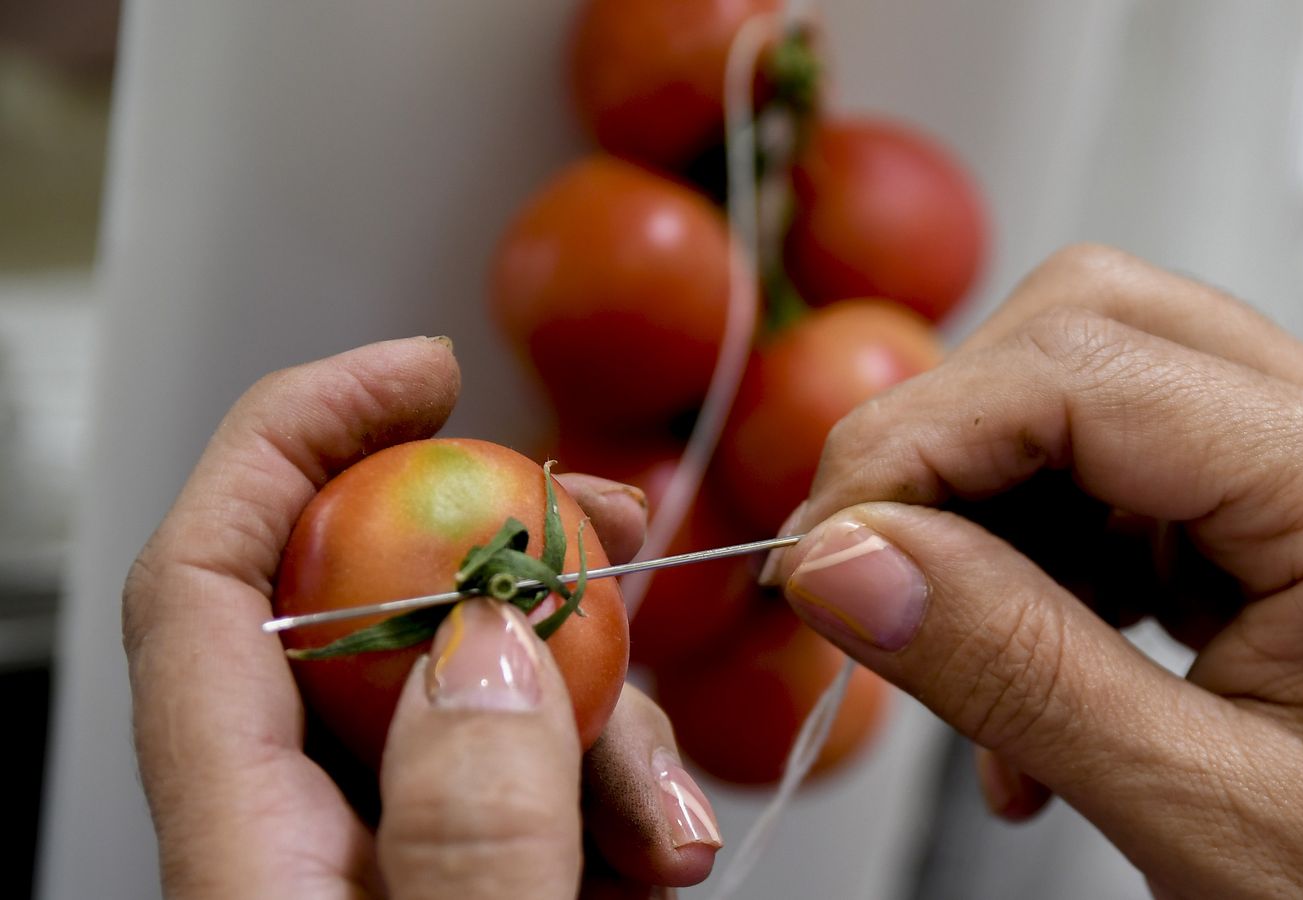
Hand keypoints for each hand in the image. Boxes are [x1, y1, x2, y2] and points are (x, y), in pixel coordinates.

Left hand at [124, 338, 721, 898]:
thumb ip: (473, 830)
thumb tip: (493, 645)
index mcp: (248, 855)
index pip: (208, 582)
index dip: (299, 434)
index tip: (424, 372)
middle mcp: (300, 843)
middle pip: (374, 621)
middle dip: (516, 562)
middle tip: (617, 531)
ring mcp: (382, 868)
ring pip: (481, 711)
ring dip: (606, 734)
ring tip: (668, 834)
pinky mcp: (454, 892)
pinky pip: (529, 794)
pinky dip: (607, 805)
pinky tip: (653, 860)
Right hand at [763, 245, 1302, 896]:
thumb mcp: (1205, 816)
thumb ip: (1016, 675)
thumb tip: (846, 562)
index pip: (1087, 370)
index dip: (920, 441)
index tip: (823, 547)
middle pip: (1088, 333)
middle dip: (949, 446)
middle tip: (868, 571)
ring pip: (1087, 394)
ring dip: (988, 517)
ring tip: (970, 669)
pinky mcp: (1283, 517)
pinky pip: (1114, 478)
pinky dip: (1036, 563)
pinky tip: (1031, 680)